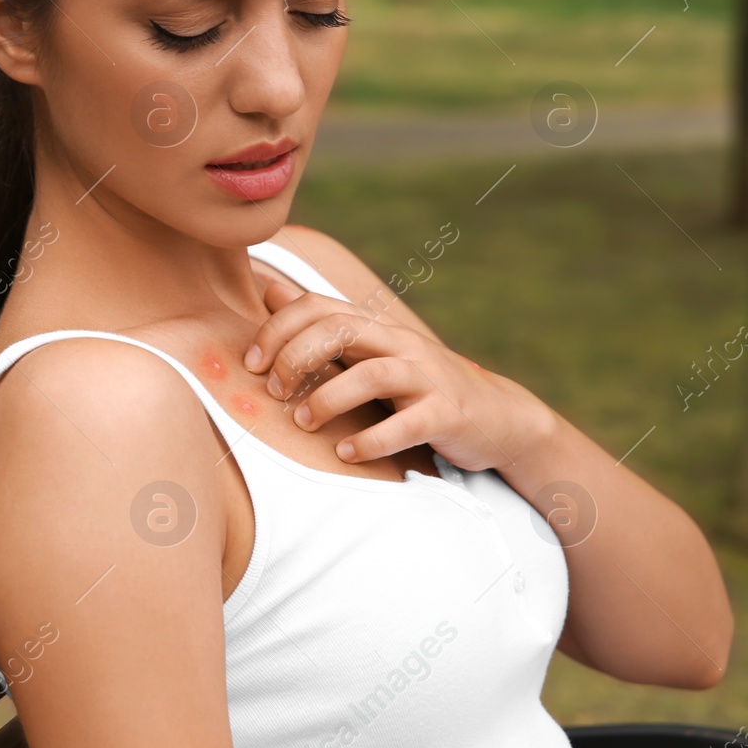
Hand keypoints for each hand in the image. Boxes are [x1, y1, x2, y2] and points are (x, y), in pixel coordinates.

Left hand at [241, 279, 551, 472]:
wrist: (496, 417)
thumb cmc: (415, 386)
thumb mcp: (368, 352)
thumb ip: (322, 326)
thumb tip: (271, 293)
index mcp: (375, 327)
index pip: (318, 306)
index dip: (277, 329)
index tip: (251, 364)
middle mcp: (399, 343)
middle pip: (341, 330)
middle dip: (297, 358)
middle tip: (274, 393)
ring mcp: (426, 376)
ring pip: (372, 375)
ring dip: (329, 399)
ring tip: (303, 423)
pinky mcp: (448, 414)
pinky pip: (407, 424)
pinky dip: (372, 440)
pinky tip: (346, 453)